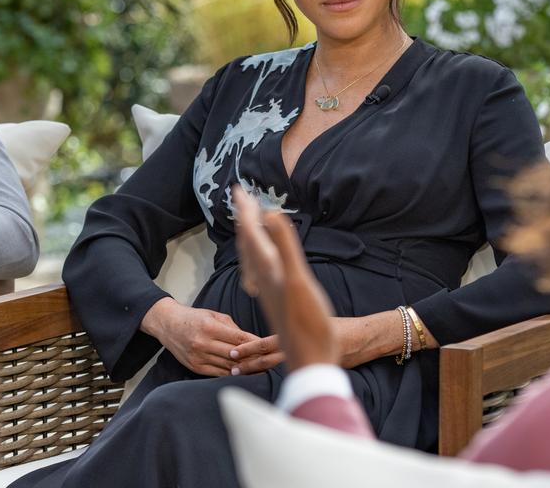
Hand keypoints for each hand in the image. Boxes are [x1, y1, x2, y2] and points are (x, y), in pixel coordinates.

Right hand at [140, 297, 259, 376]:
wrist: (167, 324)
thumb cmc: (193, 318)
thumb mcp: (213, 315)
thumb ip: (233, 328)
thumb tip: (252, 340)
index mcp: (209, 327)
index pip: (239, 339)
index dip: (255, 345)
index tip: (268, 347)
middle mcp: (203, 343)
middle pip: (235, 355)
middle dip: (253, 358)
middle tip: (268, 360)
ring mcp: (198, 357)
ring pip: (228, 366)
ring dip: (244, 368)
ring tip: (258, 368)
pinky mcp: (195, 367)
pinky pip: (218, 373)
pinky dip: (231, 373)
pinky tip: (241, 372)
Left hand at [232, 187, 339, 370]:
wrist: (311, 360)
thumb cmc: (309, 324)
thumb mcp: (298, 280)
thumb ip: (284, 246)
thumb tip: (268, 213)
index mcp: (268, 270)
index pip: (251, 233)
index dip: (245, 210)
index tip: (238, 188)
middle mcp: (264, 279)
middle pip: (248, 243)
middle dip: (244, 219)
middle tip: (240, 197)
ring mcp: (269, 291)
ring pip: (252, 259)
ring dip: (249, 237)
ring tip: (248, 224)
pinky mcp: (276, 301)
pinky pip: (260, 273)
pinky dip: (259, 258)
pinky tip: (263, 264)